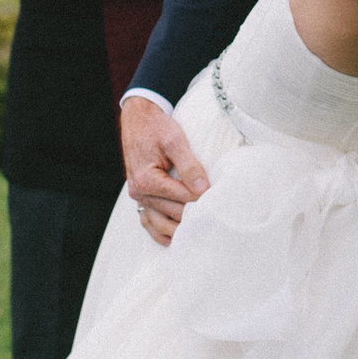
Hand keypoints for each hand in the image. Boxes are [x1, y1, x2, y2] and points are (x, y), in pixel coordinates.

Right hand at [119, 94, 209, 245]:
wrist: (138, 118)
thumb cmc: (157, 127)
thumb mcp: (175, 140)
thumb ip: (189, 166)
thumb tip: (203, 189)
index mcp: (147, 179)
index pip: (182, 197)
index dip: (202, 200)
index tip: (220, 204)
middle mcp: (139, 191)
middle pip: (172, 212)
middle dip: (193, 216)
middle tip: (216, 223)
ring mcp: (137, 195)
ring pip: (159, 221)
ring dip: (177, 230)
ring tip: (198, 237)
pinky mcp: (139, 195)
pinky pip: (147, 219)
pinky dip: (158, 231)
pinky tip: (172, 240)